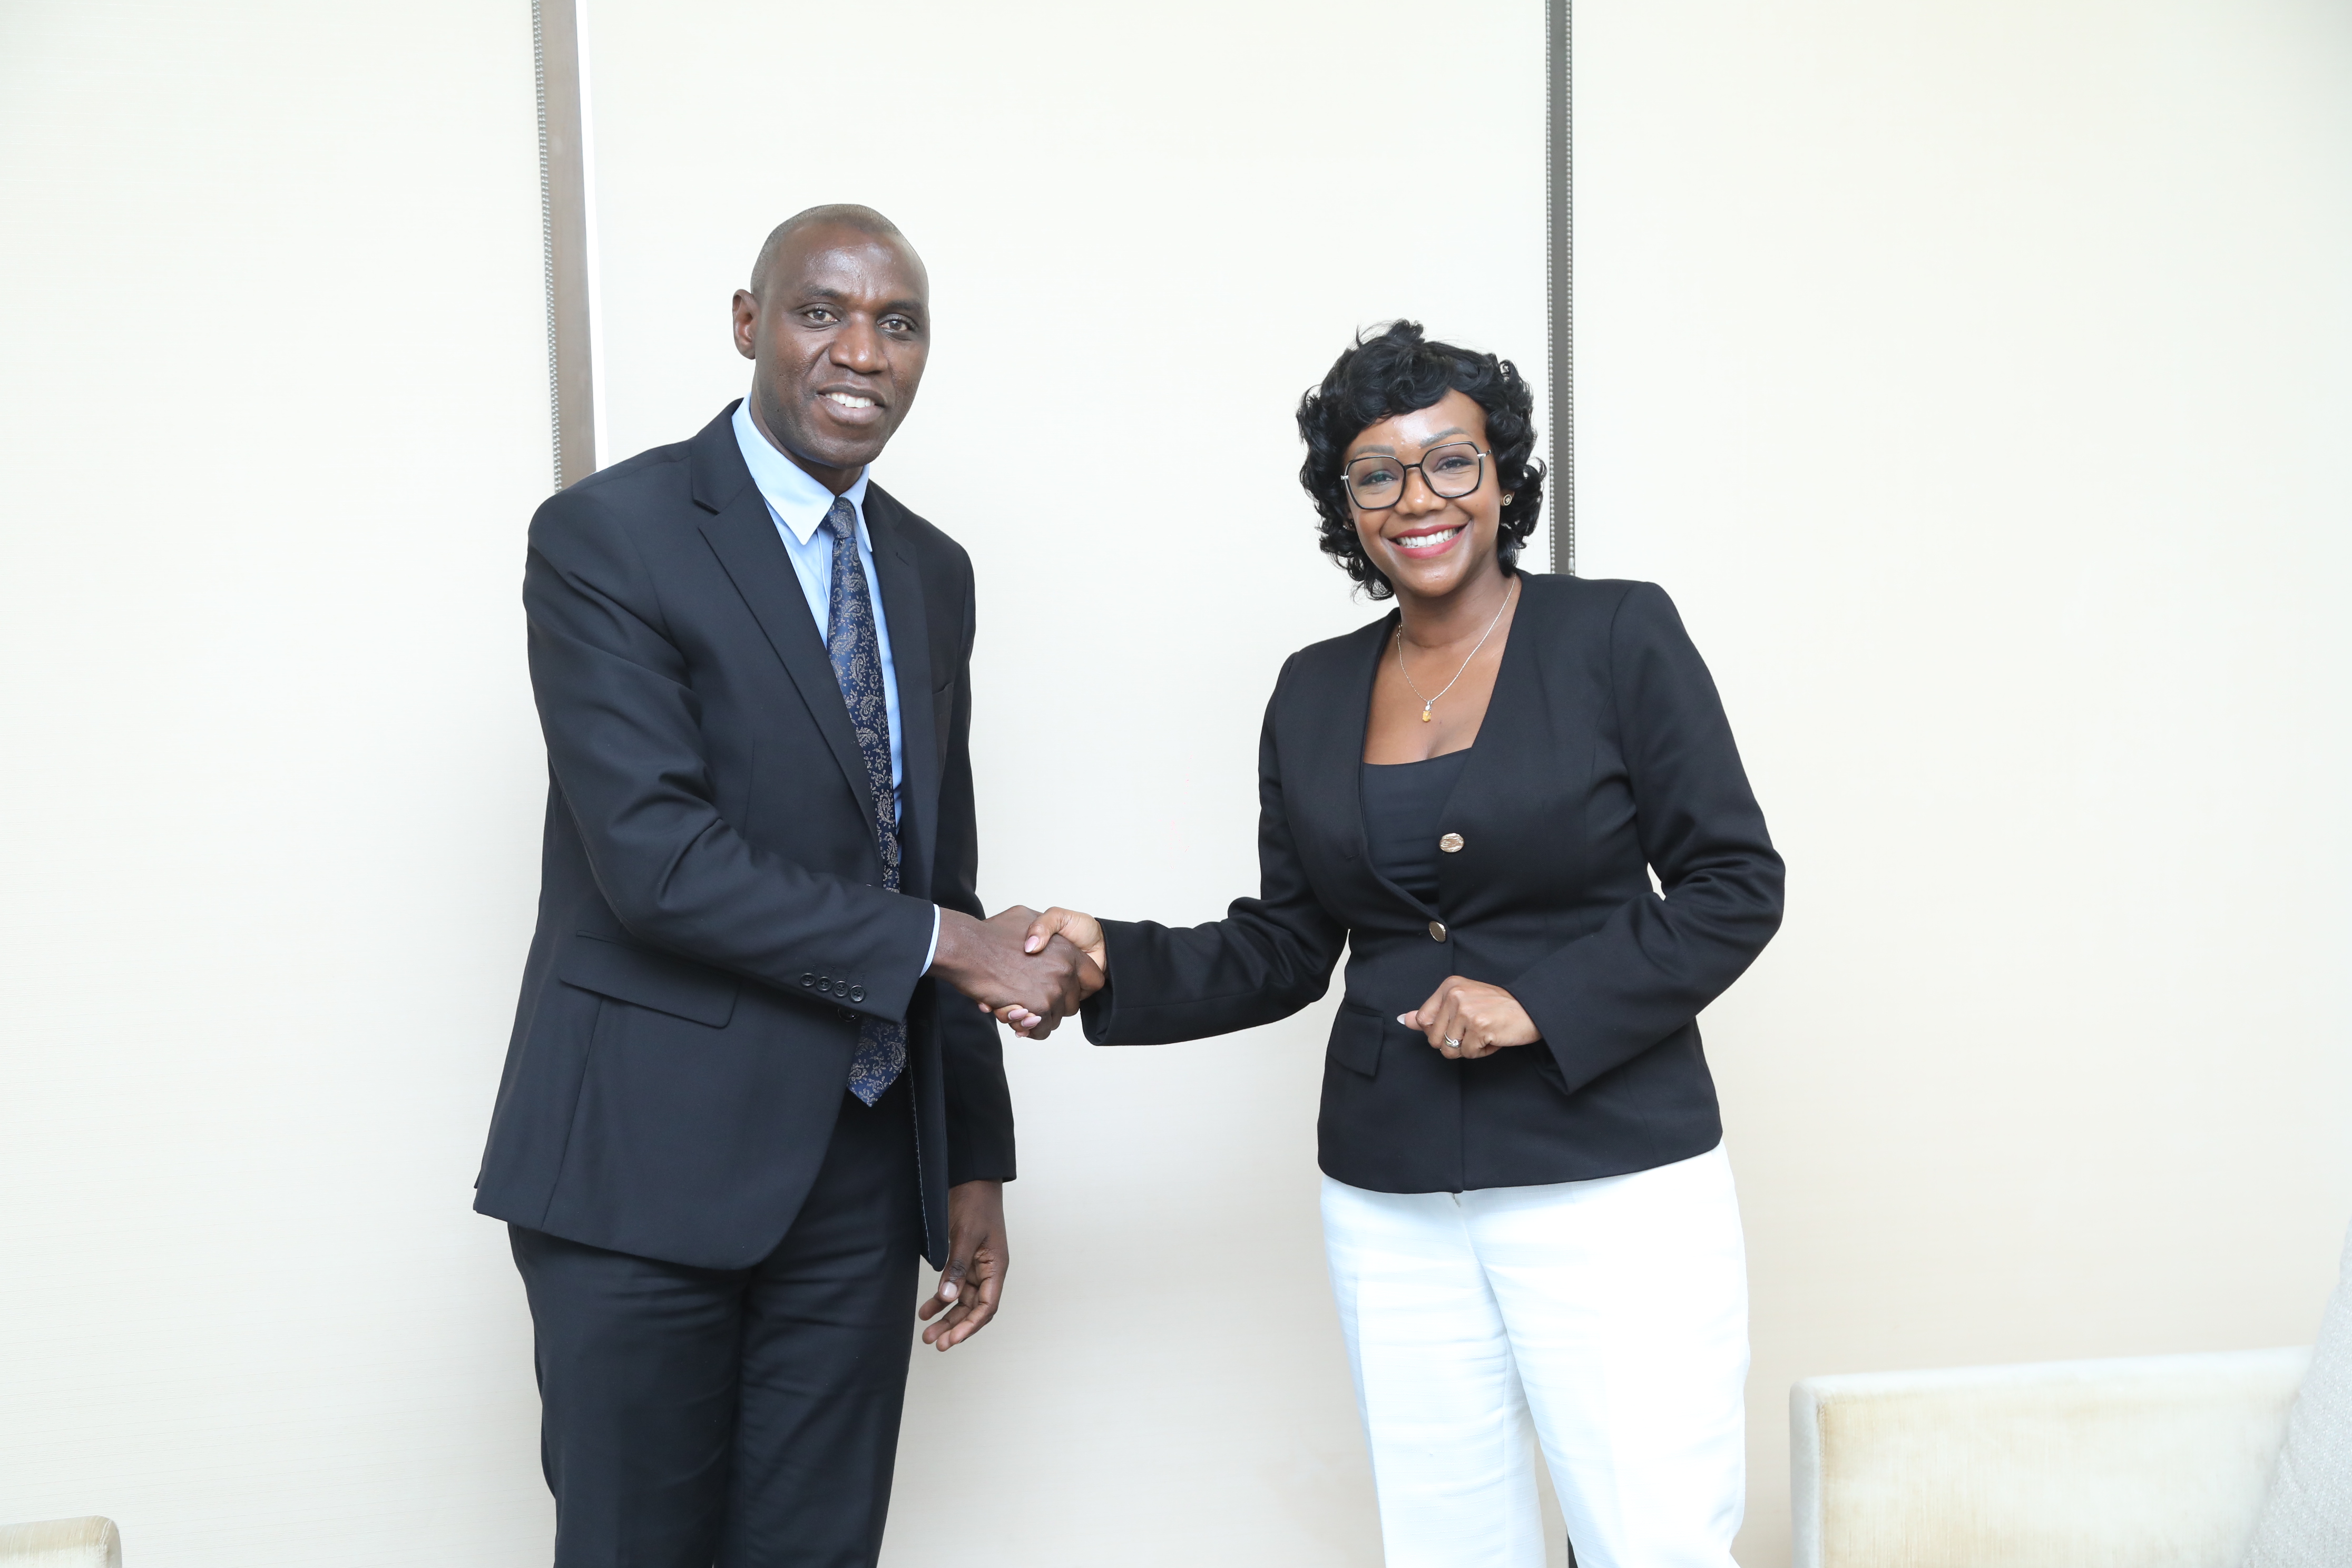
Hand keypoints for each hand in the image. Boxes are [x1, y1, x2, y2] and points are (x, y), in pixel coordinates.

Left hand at [917, 1179, 1006, 1350]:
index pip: (987, 1306)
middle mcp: (988, 1271)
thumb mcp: (966, 1235)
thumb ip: (957, 1266)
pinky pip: (953, 1286)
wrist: (971, 1179)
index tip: (952, 1339)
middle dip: (955, 1327)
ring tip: (927, 1333)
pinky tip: (925, 1310)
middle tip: (935, 1343)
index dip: (970, 1325)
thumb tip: (947, 1297)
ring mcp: (975, 1266)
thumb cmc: (976, 1204)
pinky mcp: (962, 1260)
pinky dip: (939, 1300)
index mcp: (996, 1267)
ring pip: (961, 1301)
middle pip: (973, 1308)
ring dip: (945, 1317)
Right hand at [930, 907, 1100, 1039]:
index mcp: (1068, 951)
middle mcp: (1065, 971)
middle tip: (1034, 997)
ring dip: (1040, 1016)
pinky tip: (1018, 1017)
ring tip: (1021, 1006)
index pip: (1094, 980)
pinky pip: (1042, 1029)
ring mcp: (1052, 990)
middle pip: (1073, 1003)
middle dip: (1056, 1004)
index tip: (1063, 988)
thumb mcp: (1026, 917)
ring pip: (1056, 1018)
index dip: (1079, 986)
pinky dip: (1031, 1029)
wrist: (968, 948)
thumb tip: (1044, 942)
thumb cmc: (991, 933)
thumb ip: (1043, 929)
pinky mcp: (1036, 1008)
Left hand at [1400, 977, 1538, 1059]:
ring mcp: (1466, 1010)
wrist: (1532, 1009)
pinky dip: (1482, 1051)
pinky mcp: (1479, 1027)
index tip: (1459, 1024)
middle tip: (1475, 1029)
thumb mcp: (1462, 1002)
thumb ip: (1432, 1013)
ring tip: (1484, 1032)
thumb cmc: (1498, 1007)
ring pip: (1450, 1050)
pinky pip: (1468, 1054)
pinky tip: (1494, 1037)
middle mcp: (1455, 995)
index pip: (1423, 1020)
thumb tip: (1403, 1020)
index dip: (1439, 1031)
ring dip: (1469, 1048)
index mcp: (1449, 986)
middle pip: (1434, 1039)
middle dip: (1454, 1043)